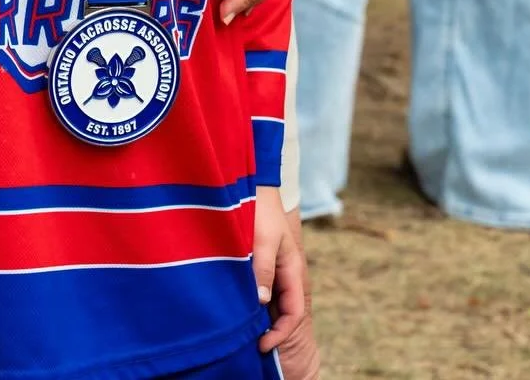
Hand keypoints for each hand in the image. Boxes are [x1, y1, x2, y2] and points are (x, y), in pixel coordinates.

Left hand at [254, 189, 307, 358]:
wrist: (251, 185)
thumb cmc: (261, 210)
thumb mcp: (264, 239)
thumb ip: (264, 268)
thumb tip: (260, 300)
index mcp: (292, 270)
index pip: (294, 311)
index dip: (281, 332)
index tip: (263, 344)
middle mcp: (284, 272)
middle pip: (282, 310)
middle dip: (271, 330)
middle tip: (250, 343)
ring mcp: (271, 268)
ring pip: (269, 300)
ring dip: (259, 316)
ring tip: (241, 330)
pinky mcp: (257, 262)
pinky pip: (257, 288)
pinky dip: (249, 301)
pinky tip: (235, 306)